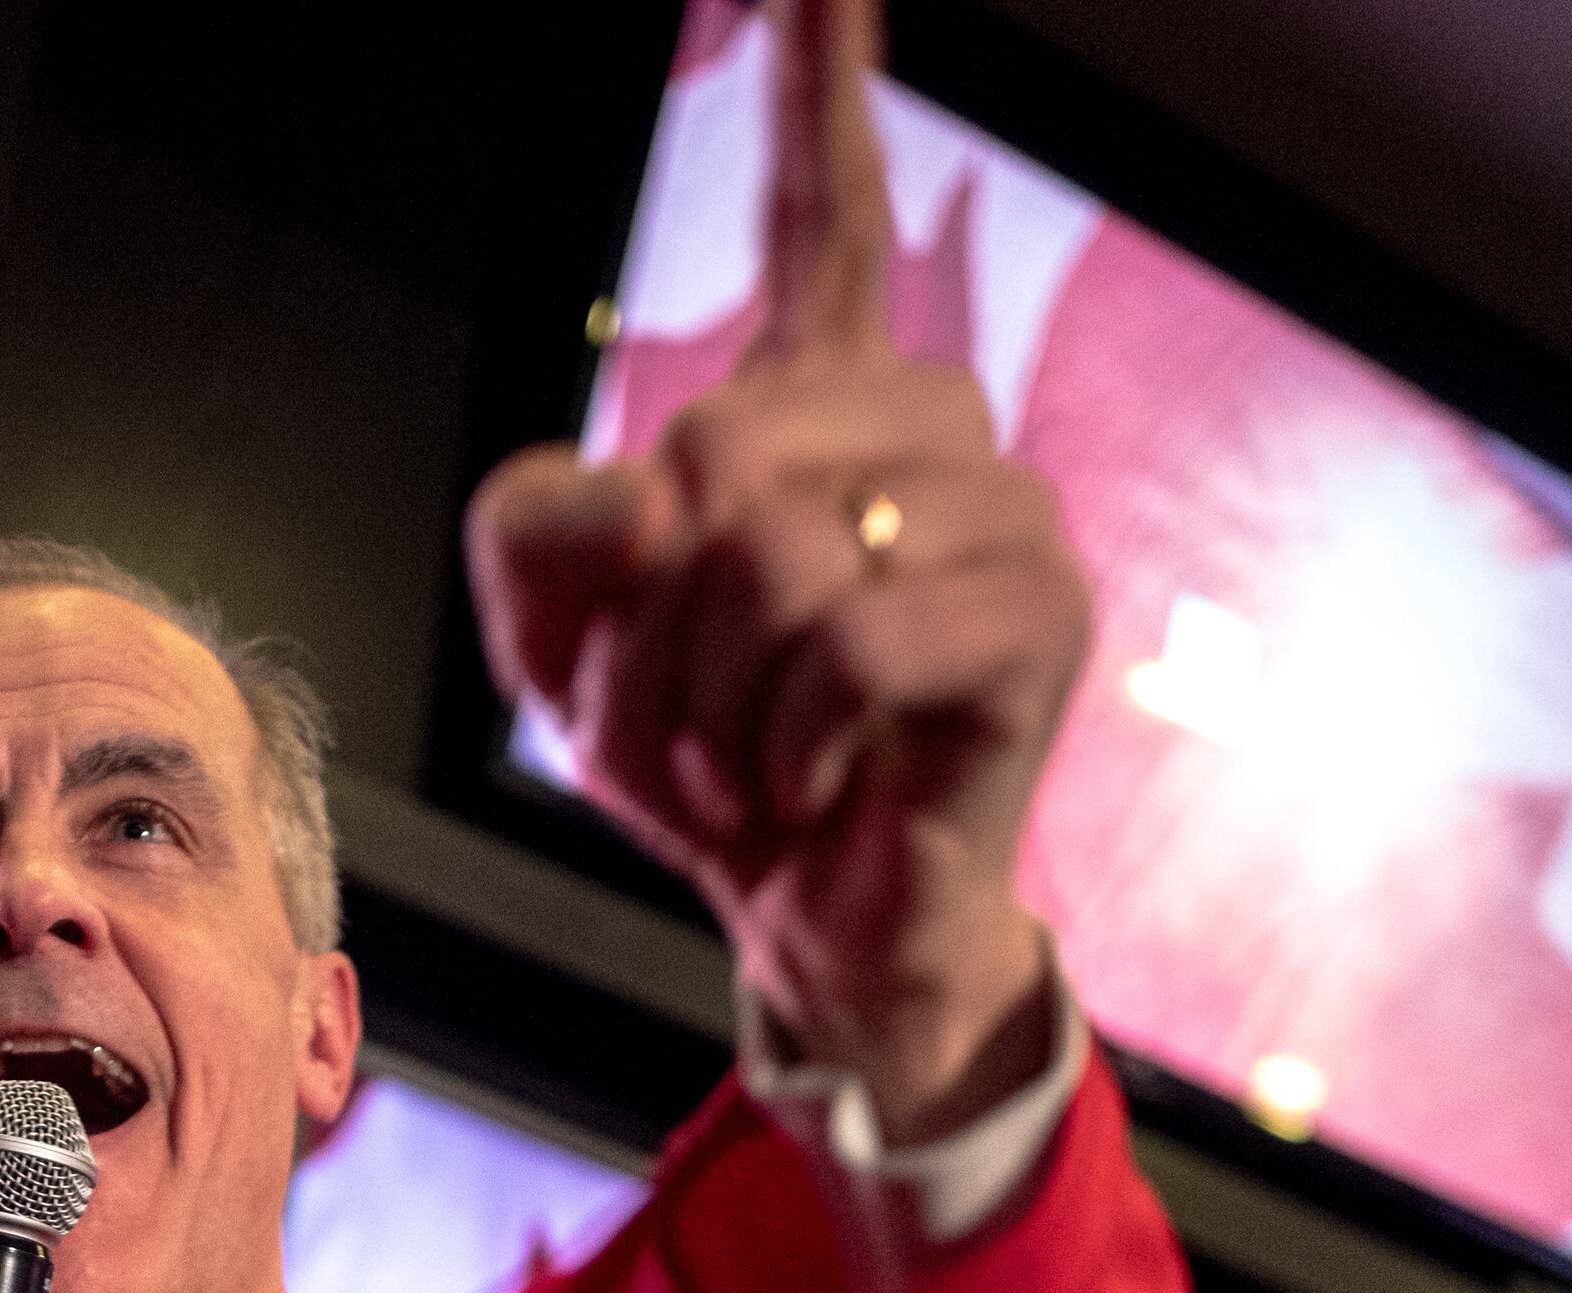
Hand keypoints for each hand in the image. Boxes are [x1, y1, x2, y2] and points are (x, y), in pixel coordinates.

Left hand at [466, 0, 1087, 1142]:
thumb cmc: (715, 769)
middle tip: (685, 727)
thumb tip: (638, 482)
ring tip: (752, 760)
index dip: (822, 75)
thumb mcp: (565, 644)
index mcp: (819, 405)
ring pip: (768, 546)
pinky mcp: (1032, 615)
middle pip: (707, 443)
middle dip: (644, 623)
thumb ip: (539, 528)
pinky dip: (782, 737)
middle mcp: (928, 428)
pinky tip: (812, 783)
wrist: (813, 928)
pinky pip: (842, 633)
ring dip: (705, 693)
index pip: (817, 207)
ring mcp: (1001, 512)